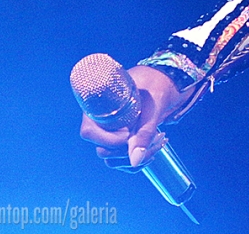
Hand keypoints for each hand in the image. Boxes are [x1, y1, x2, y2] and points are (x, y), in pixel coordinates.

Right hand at [77, 64, 191, 166]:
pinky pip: (123, 162)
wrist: (159, 85)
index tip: (130, 134)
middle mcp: (99, 125)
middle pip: (103, 151)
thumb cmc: (152, 89)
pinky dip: (141, 160)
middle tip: (155, 136)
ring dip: (138, 157)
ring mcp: (108, 137)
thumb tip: (135, 160)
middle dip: (130, 150)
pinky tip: (155, 147)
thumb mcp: (151, 108)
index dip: (109, 139)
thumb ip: (144, 133)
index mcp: (98, 108)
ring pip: (114, 160)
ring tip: (159, 140)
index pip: (89, 133)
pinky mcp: (119, 145)